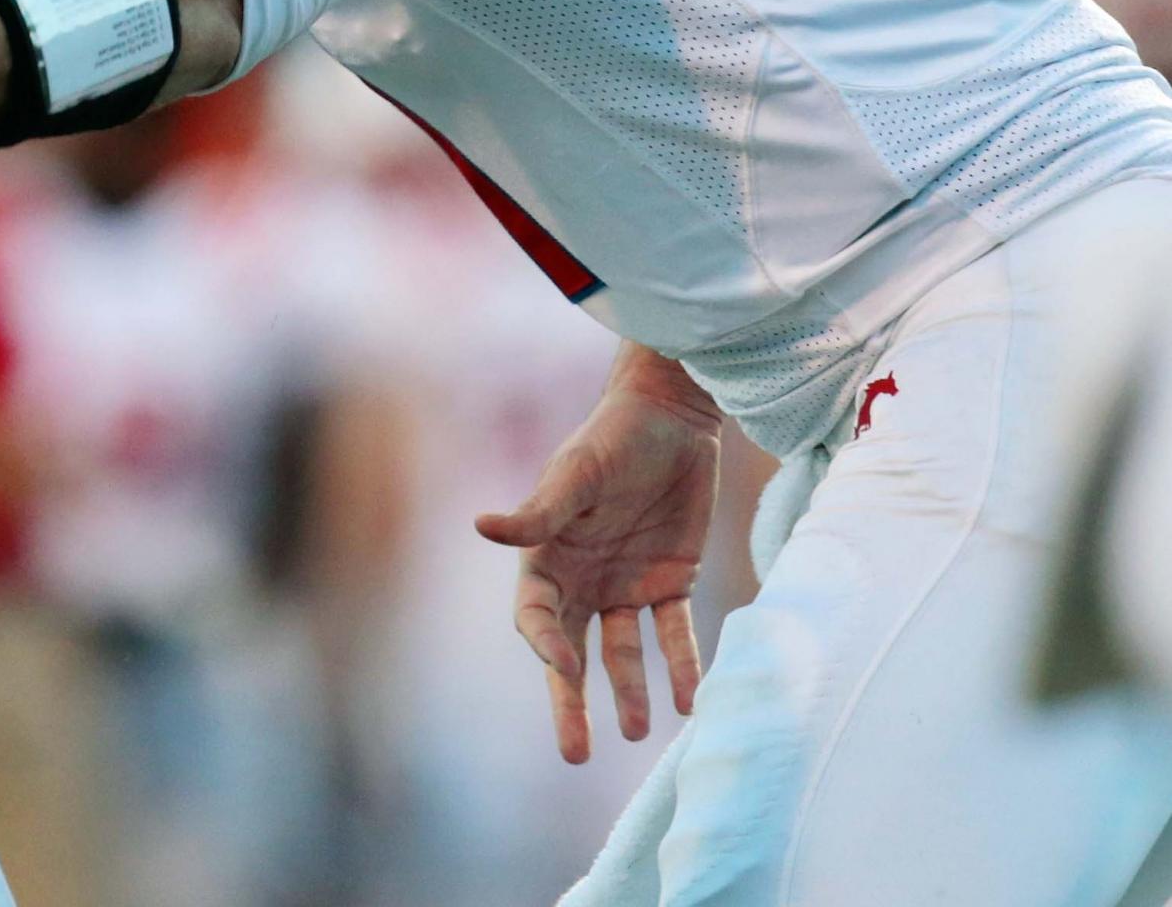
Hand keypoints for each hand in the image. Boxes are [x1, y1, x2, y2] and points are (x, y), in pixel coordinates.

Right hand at [474, 358, 718, 762]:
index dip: (547, 646)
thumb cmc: (611, 439)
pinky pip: (675, 633)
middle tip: (576, 754)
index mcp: (549, 557)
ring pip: (624, 652)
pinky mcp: (670, 582)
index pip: (538, 617)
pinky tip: (691, 699)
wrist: (672, 416)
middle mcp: (583, 580)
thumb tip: (481, 526)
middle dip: (571, 701)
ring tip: (640, 731)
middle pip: (572, 652)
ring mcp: (626, 585)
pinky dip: (682, 665)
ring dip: (631, 691)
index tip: (565, 667)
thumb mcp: (575, 475)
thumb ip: (539, 512)